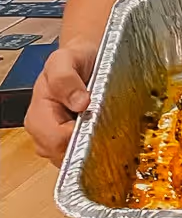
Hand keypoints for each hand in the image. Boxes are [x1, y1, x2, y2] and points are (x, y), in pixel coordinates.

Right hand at [25, 40, 97, 166]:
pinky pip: (81, 156)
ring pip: (73, 159)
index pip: (56, 141)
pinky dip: (94, 148)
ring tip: (107, 127)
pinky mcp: (68, 142)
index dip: (78, 136)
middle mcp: (43, 132)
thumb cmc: (74, 59)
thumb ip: (65, 78)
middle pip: (64, 155)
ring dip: (92, 148)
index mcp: (38, 115)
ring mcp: (55, 139)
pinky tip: (104, 133)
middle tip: (108, 126)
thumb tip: (79, 102)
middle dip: (87, 145)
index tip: (98, 123)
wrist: (83, 58)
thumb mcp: (65, 59)